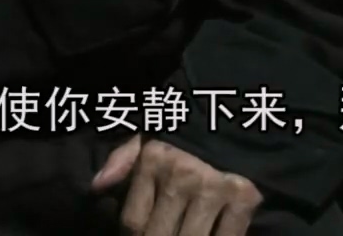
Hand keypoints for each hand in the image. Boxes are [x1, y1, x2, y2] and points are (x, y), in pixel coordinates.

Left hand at [90, 134, 260, 235]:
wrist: (237, 117)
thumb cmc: (186, 133)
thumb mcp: (150, 136)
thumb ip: (123, 159)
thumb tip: (97, 185)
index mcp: (154, 161)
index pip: (133, 221)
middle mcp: (182, 176)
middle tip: (160, 235)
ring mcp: (214, 189)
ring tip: (180, 235)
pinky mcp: (244, 197)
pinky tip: (208, 235)